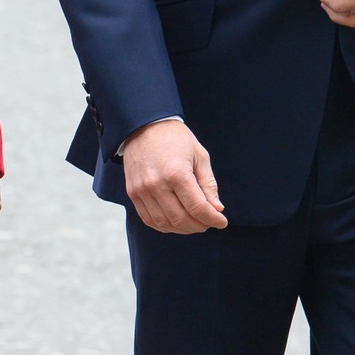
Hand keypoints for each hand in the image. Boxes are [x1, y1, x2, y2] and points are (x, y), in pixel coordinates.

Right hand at [122, 120, 226, 234]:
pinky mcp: (132, 193)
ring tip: (194, 223)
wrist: (143, 125)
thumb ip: (208, 184)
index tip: (221, 221)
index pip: (197, 208)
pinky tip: (176, 222)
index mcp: (176, 173)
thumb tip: (216, 209)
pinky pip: (148, 219)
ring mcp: (142, 190)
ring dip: (182, 229)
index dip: (213, 219)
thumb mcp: (199, 156)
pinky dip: (164, 225)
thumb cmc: (175, 138)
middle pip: (181, 219)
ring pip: (164, 223)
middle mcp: (156, 184)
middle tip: (209, 222)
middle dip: (199, 226)